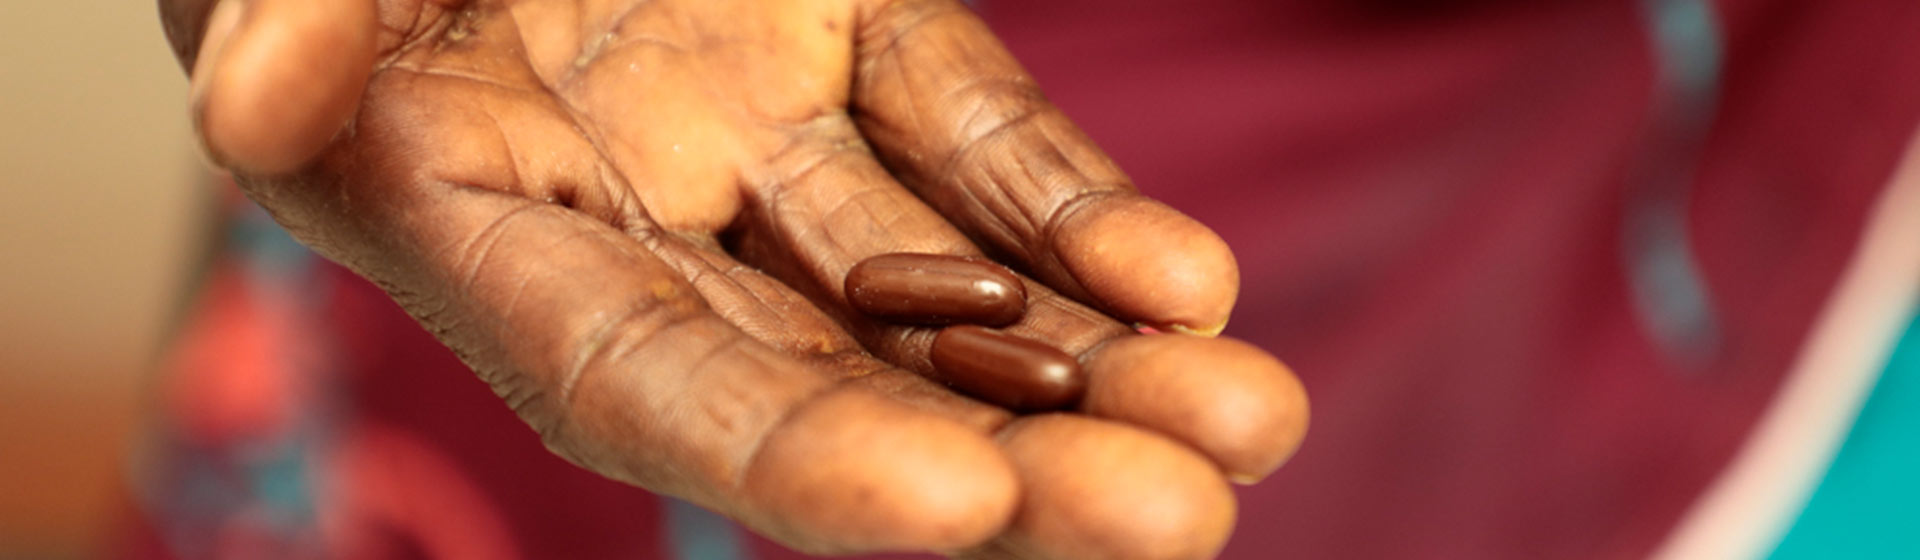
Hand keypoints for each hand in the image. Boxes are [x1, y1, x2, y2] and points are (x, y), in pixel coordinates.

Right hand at [160, 0, 1307, 556]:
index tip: (958, 508)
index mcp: (479, 225)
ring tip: (1242, 421)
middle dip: (1003, 462)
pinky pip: (974, 143)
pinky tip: (1180, 283)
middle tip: (1173, 518)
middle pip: (831, 381)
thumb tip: (249, 105)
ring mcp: (756, 133)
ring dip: (1091, 365)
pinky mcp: (849, 38)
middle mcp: (635, 216)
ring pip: (937, 286)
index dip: (794, 455)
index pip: (644, 382)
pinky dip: (1072, 216)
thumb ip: (291, 15)